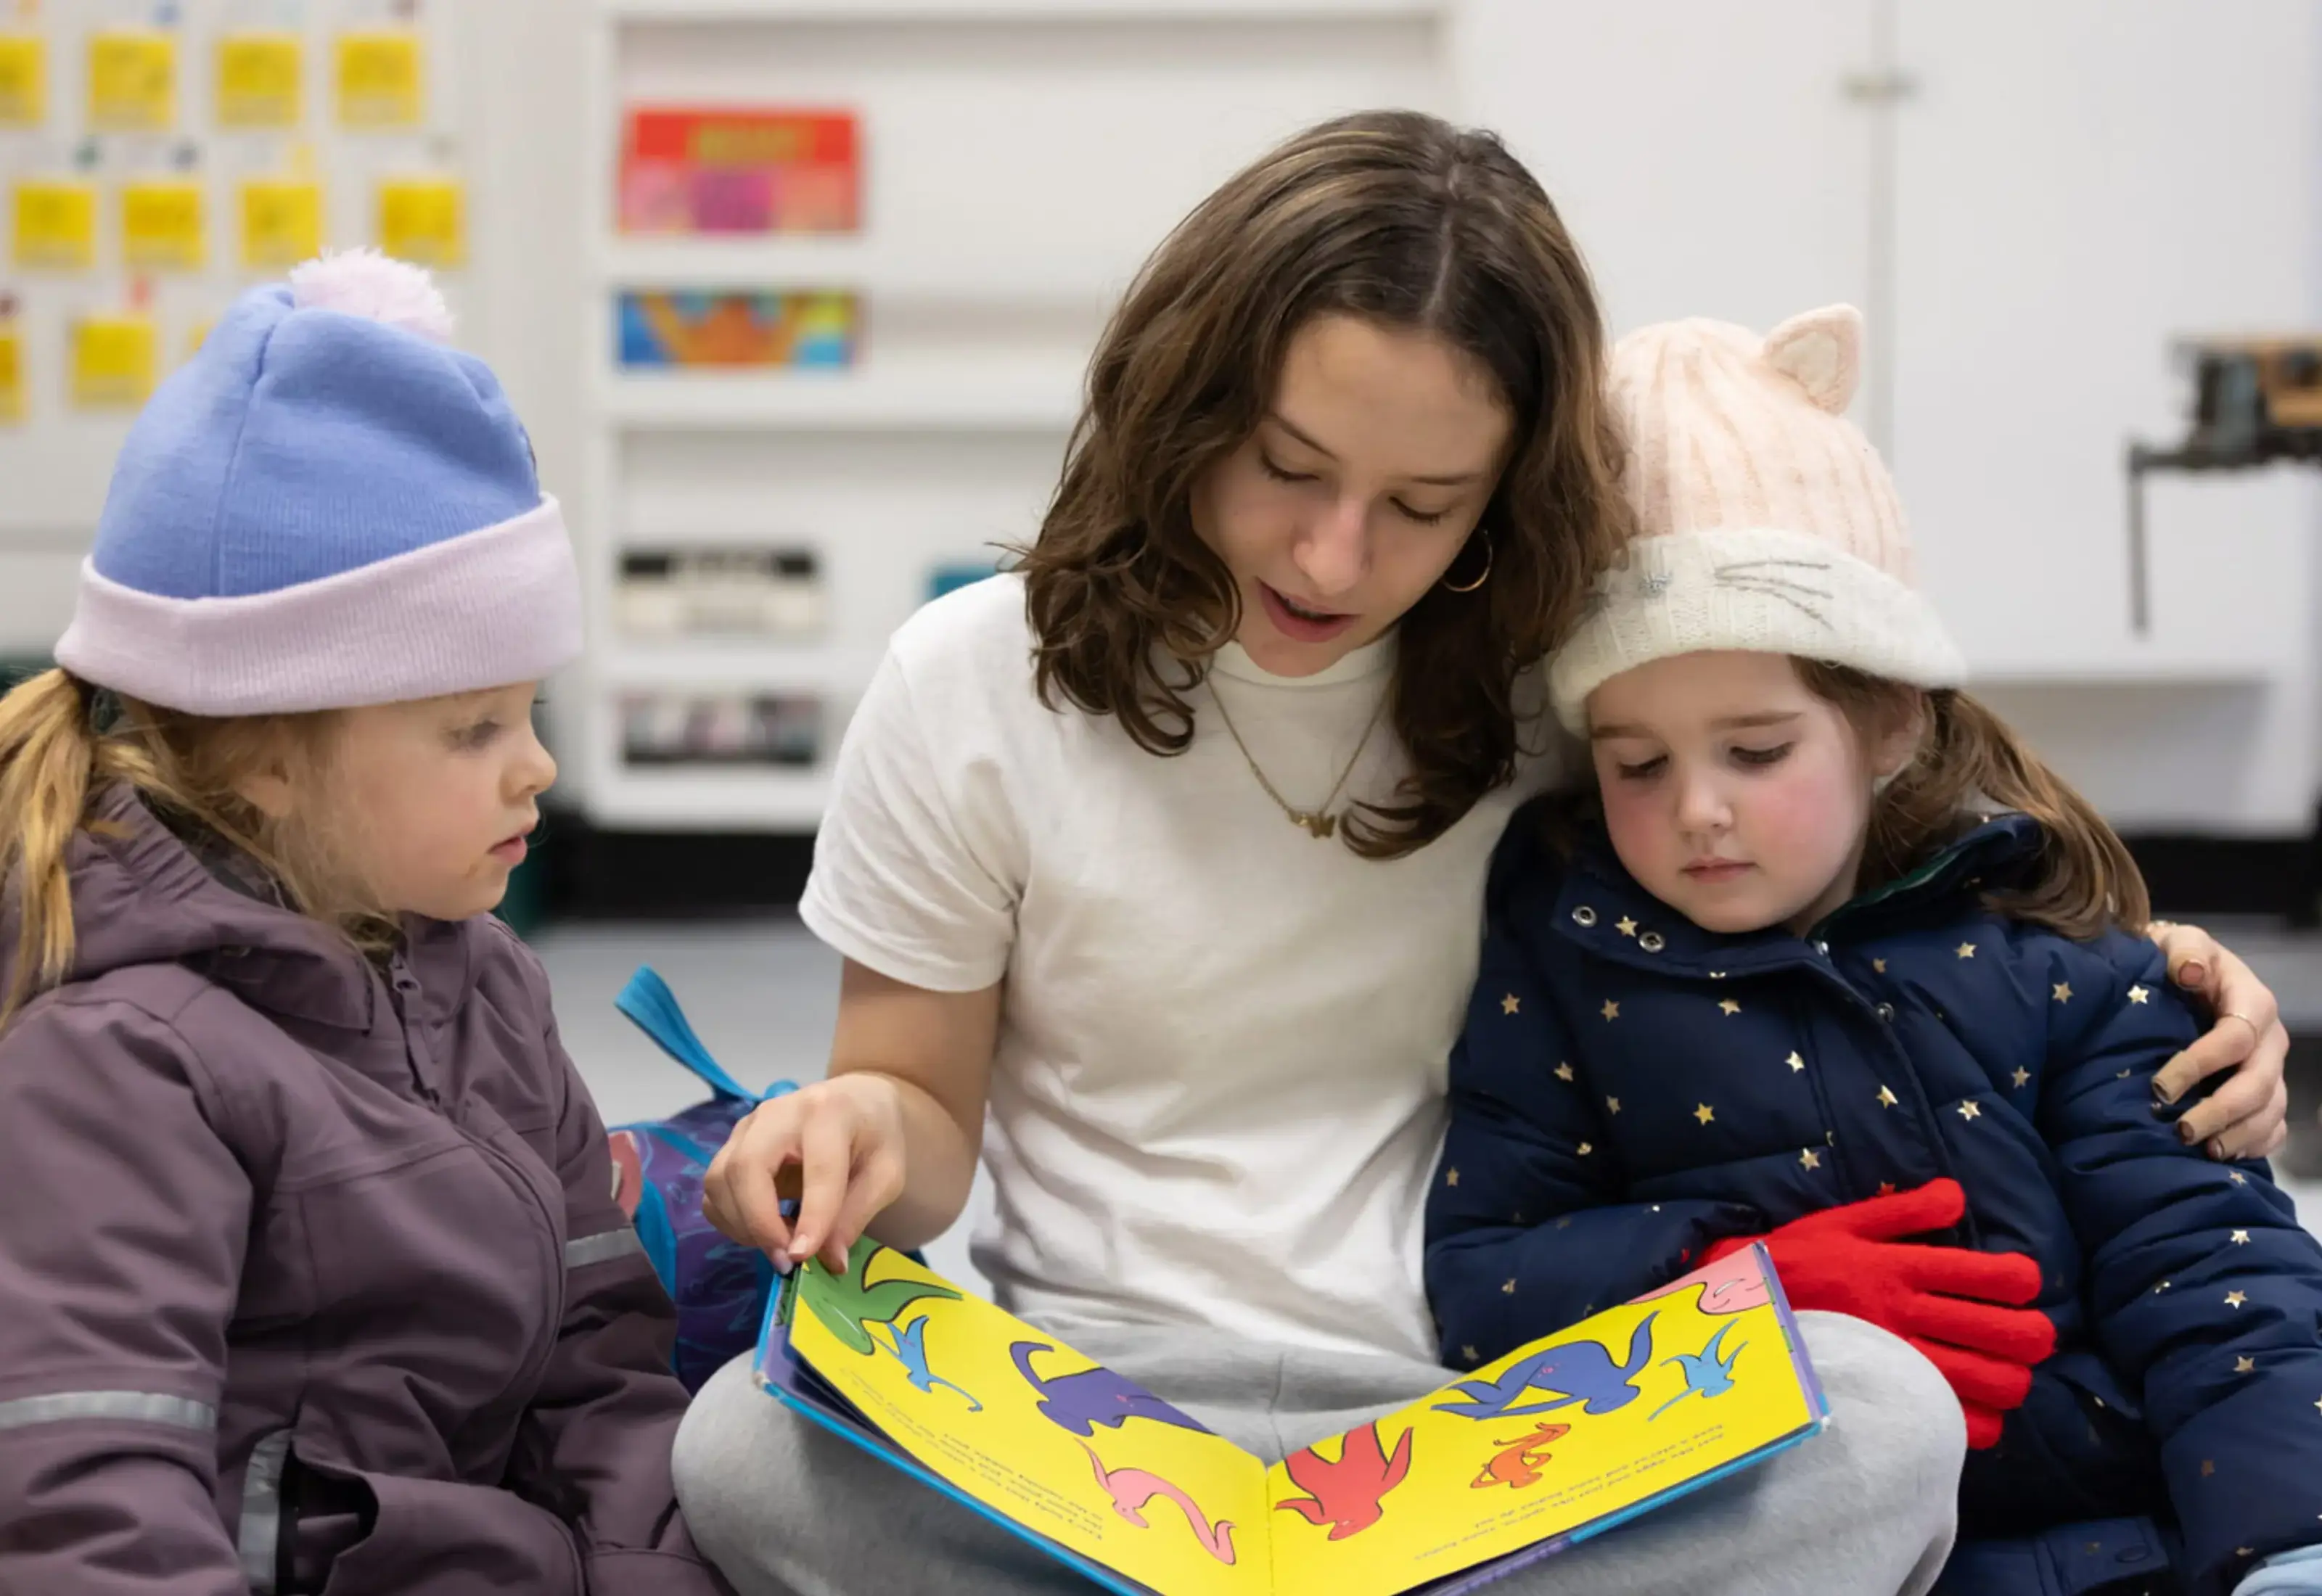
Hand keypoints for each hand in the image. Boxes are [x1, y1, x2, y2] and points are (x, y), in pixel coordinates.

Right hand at [701, 1073, 909, 1274]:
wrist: (853, 1102)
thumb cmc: (873, 1136)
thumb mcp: (886, 1174)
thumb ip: (857, 1215)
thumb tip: (830, 1262)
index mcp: (828, 1112)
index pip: (817, 1169)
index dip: (811, 1217)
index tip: (804, 1256)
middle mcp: (779, 1112)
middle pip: (746, 1167)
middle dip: (759, 1223)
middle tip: (786, 1260)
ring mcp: (748, 1126)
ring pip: (720, 1181)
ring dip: (744, 1225)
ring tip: (783, 1243)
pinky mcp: (731, 1144)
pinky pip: (714, 1191)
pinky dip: (731, 1221)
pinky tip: (766, 1230)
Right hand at [1707, 1179, 2055, 1448]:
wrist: (1739, 1314)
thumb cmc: (1793, 1263)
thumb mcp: (1842, 1223)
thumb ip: (1903, 1210)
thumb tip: (1958, 1196)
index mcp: (1901, 1267)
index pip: (1993, 1276)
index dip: (2024, 1280)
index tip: (2018, 1283)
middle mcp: (1908, 1315)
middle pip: (2009, 1334)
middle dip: (2034, 1335)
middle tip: (2024, 1333)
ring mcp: (1901, 1361)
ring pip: (1995, 1382)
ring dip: (2012, 1377)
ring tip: (2000, 1369)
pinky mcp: (1888, 1397)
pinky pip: (1958, 1423)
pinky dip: (1976, 1419)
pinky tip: (1966, 1403)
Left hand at [2149, 920, 2290, 1160]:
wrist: (2182, 975)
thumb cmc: (2177, 959)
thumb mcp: (2179, 942)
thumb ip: (2185, 949)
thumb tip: (2189, 971)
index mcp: (2253, 1002)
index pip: (2235, 1039)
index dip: (2201, 1065)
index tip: (2161, 1086)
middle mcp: (2270, 1040)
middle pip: (2259, 1084)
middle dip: (2222, 1110)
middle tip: (2181, 1131)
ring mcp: (2271, 1069)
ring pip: (2271, 1110)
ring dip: (2240, 1134)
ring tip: (2204, 1151)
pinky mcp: (2266, 1093)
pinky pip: (2275, 1127)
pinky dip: (2256, 1144)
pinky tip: (2227, 1154)